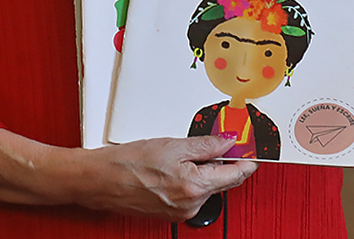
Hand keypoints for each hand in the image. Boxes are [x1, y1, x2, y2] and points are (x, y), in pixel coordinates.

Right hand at [72, 136, 256, 220]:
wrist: (100, 179)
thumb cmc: (129, 162)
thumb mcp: (174, 144)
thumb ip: (207, 145)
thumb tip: (229, 142)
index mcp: (196, 187)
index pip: (236, 175)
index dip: (247, 160)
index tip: (253, 150)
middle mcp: (191, 205)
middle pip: (222, 182)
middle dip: (224, 162)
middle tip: (221, 142)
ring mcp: (181, 212)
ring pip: (206, 187)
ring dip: (204, 170)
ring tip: (184, 153)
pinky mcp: (171, 212)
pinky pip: (191, 193)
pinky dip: (191, 179)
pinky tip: (175, 166)